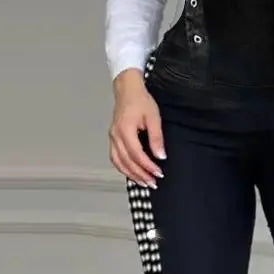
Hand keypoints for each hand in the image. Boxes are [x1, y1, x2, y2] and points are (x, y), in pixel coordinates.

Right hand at [109, 69, 165, 186]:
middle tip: (153, 183)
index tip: (158, 173)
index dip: (147, 166)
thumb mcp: (153, 117)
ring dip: (131, 174)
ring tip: (144, 182)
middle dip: (140, 175)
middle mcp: (116, 135)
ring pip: (119, 162)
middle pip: (127, 161)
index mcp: (125, 129)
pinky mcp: (113, 138)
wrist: (128, 90)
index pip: (137, 154)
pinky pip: (115, 157)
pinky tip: (132, 173)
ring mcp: (112, 137)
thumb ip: (156, 138)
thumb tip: (160, 156)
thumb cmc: (140, 101)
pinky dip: (123, 168)